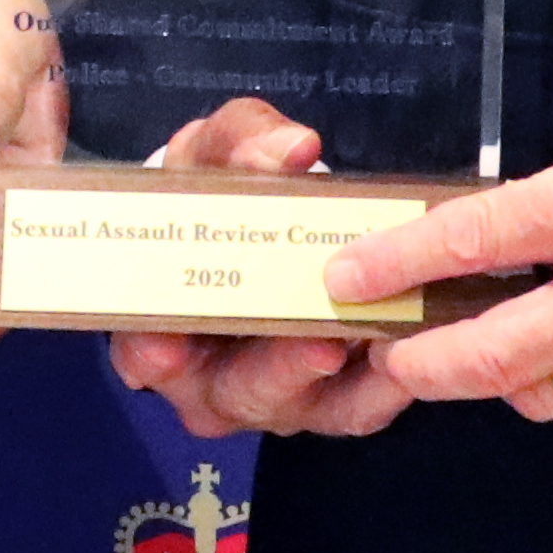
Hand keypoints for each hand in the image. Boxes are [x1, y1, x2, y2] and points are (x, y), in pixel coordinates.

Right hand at [103, 99, 415, 444]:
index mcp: (159, 327)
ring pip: (302, 405)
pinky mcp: (331, 403)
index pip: (143, 351)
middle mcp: (210, 380)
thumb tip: (294, 149)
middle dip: (278, 369)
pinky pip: (358, 408)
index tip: (170, 350)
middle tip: (318, 346)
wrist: (265, 217)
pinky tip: (408, 353)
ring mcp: (273, 399)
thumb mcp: (220, 150)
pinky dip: (383, 386)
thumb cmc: (222, 186)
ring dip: (345, 378)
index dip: (154, 353)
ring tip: (372, 343)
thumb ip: (244, 145)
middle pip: (234, 391)